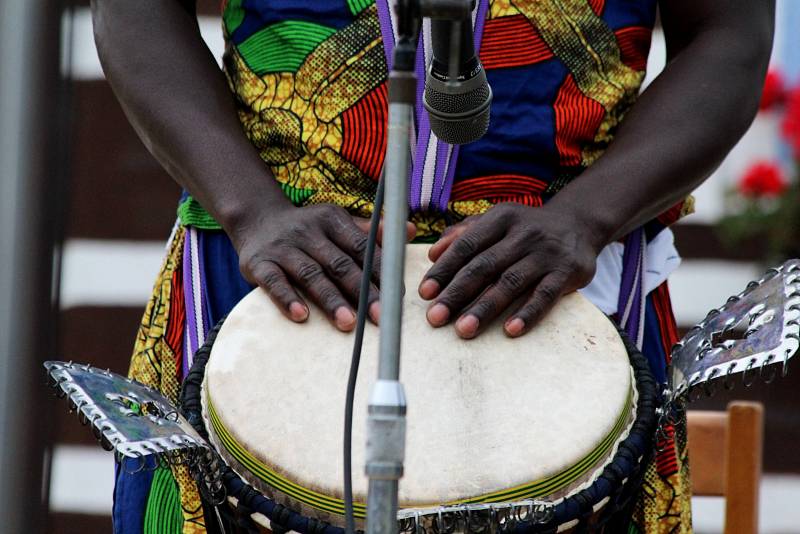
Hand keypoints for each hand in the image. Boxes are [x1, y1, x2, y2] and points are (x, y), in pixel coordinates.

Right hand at [231, 203, 414, 331]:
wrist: (257, 219)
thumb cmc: (309, 229)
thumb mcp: (338, 223)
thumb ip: (371, 232)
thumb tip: (410, 230)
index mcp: (332, 220)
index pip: (361, 247)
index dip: (380, 271)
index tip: (396, 296)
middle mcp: (308, 231)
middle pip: (339, 263)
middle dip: (362, 291)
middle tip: (380, 317)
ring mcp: (282, 247)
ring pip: (310, 274)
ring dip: (330, 299)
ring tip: (348, 323)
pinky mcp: (258, 263)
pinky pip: (274, 282)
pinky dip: (287, 299)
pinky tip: (302, 316)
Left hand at [418, 203, 602, 338]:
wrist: (580, 224)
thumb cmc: (525, 229)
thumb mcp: (497, 221)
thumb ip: (464, 234)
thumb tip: (432, 254)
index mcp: (502, 218)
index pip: (466, 245)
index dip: (444, 269)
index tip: (425, 293)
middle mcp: (524, 233)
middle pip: (484, 265)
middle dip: (457, 293)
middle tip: (436, 317)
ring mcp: (547, 253)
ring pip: (511, 282)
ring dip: (485, 307)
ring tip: (464, 329)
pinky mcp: (568, 271)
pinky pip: (546, 295)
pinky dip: (528, 313)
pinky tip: (510, 330)